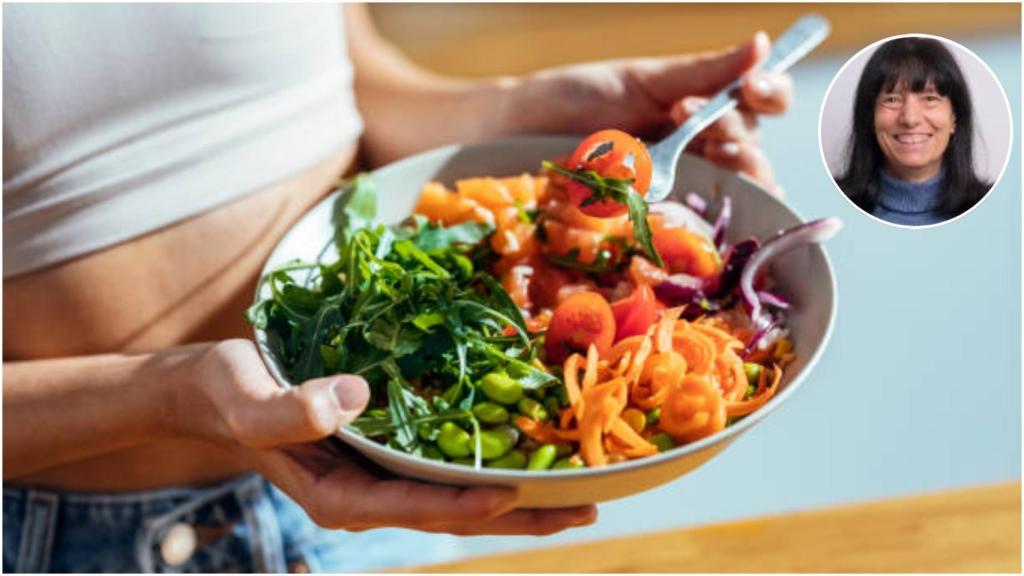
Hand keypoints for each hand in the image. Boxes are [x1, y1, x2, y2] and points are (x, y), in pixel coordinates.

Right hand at [177, 339, 596, 534]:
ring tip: (577, 491)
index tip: (516, 495)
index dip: (465, 504)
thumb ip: (287, 412)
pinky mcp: (388, 452)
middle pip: (452, 514)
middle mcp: (368, 494)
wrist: (218, 390)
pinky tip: (527, 451)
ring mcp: (381, 476)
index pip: (413, 506)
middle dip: (518, 516)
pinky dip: (487, 463)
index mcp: (338, 496)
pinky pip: (445, 465)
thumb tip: (349, 399)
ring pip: (457, 494)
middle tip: (584, 509)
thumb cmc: (227, 394)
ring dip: (517, 496)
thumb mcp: (246, 399)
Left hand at [500, 32, 791, 193]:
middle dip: (736, 130)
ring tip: (709, 150)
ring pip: (738, 190)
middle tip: (692, 114)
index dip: (770, 94)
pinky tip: (706, 209)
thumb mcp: (643, 80)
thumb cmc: (577, 99)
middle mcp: (701, 150)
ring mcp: (682, 188)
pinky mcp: (659, 222)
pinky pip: (701, 229)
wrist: (521, 132)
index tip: (752, 86)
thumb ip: (702, 71)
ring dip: (734, 168)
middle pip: (753, 148)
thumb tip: (761, 44)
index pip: (761, 103)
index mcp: (703, 110)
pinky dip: (714, 222)